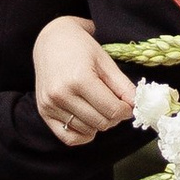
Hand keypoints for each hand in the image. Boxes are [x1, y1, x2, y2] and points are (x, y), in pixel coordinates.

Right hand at [33, 13, 135, 144]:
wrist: (51, 41)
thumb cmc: (80, 48)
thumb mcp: (106, 62)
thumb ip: (123, 86)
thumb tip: (136, 106)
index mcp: (79, 79)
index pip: (112, 110)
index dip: (126, 111)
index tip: (127, 104)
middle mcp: (61, 94)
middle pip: (101, 123)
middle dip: (114, 117)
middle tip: (114, 104)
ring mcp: (50, 105)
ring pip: (87, 131)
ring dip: (98, 123)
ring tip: (98, 106)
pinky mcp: (44, 112)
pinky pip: (68, 138)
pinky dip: (82, 135)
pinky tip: (88, 122)